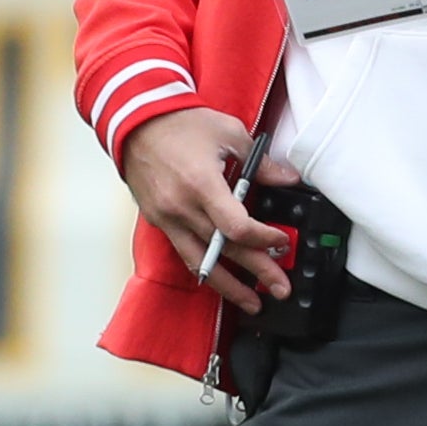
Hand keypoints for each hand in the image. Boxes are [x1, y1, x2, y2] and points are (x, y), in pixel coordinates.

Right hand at [121, 108, 300, 313]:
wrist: (138, 122)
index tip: (283, 241)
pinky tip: (221, 282)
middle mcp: (181, 208)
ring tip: (252, 302)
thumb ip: (261, 163)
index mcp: (201, 185)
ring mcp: (167, 218)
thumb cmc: (184, 124)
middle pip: (224, 249)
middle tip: (281, 288)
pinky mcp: (159, 221)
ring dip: (229, 285)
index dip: (263, 238)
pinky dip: (205, 268)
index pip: (236, 227)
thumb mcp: (230, 134)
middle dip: (256, 271)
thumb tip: (288, 180)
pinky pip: (184, 252)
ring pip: (201, 261)